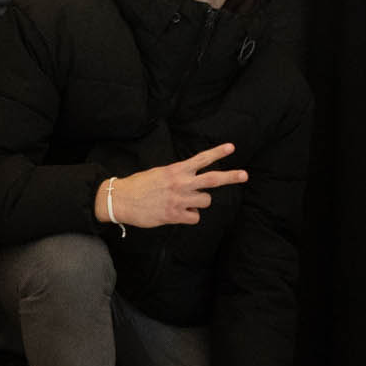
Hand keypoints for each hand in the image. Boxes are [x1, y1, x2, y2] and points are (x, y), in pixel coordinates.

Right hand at [105, 143, 247, 227]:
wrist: (121, 199)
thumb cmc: (139, 186)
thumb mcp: (160, 173)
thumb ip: (177, 176)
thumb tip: (191, 180)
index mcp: (176, 170)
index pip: (201, 159)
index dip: (217, 153)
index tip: (231, 148)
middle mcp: (180, 183)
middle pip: (212, 179)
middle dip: (230, 177)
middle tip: (244, 175)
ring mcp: (179, 200)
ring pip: (205, 201)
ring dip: (200, 203)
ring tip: (186, 202)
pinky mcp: (174, 215)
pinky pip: (195, 217)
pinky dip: (190, 216)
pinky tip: (179, 214)